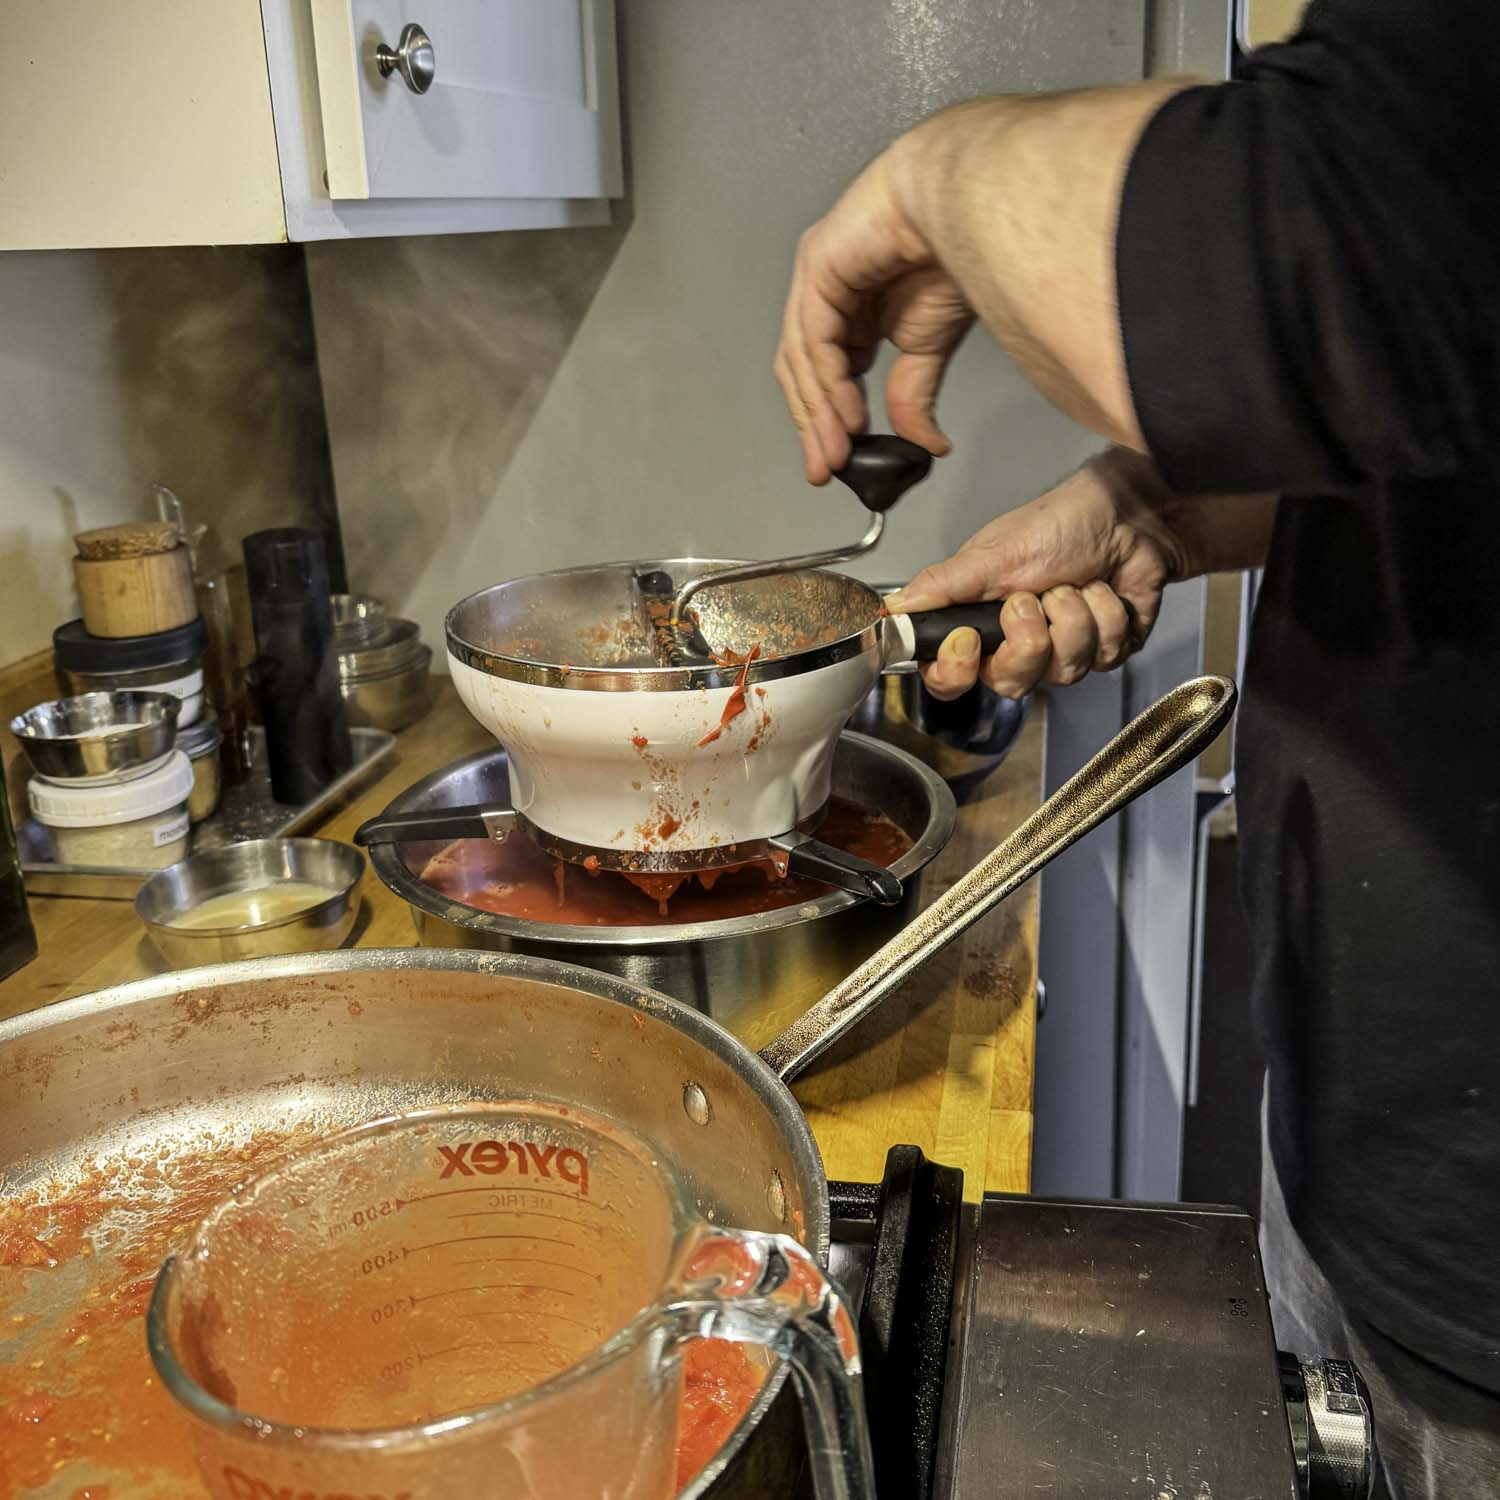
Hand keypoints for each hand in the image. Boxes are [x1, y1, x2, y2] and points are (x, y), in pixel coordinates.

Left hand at [774, 141, 974, 483]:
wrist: (969, 205)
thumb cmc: (955, 253)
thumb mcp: (928, 346)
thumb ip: (912, 395)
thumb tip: (925, 444)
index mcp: (850, 309)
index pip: (824, 372)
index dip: (828, 420)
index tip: (839, 462)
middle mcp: (826, 293)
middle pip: (804, 371)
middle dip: (816, 425)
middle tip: (826, 468)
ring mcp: (816, 277)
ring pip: (802, 360)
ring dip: (819, 413)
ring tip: (837, 452)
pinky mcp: (816, 267)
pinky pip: (813, 338)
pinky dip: (826, 381)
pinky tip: (845, 412)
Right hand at [885, 455, 1179, 699]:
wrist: (1127, 514)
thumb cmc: (1059, 524)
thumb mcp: (990, 555)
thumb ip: (940, 587)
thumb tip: (890, 612)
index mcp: (979, 623)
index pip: (950, 678)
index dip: (958, 670)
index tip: (969, 640)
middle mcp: (1016, 644)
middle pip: (1009, 683)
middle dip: (1028, 639)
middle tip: (1034, 598)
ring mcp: (1062, 652)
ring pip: (1062, 671)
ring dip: (1074, 618)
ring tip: (1076, 584)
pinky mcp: (1104, 651)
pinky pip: (1102, 657)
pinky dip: (1106, 616)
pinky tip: (1105, 591)